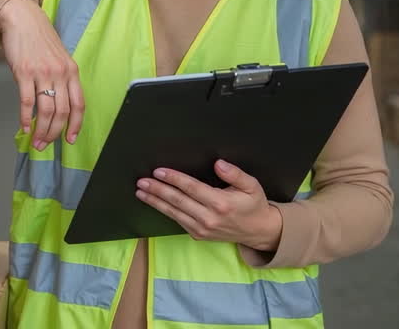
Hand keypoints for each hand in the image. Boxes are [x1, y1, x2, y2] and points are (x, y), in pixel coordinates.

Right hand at [0, 0, 84, 150]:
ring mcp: (42, 73)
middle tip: (46, 144)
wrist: (22, 19)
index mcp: (72, 71)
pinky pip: (26, 102)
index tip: (70, 139)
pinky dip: (25, 118)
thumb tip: (59, 106)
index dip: (75, 125)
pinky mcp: (24, 72)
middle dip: (54, 133)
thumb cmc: (40, 39)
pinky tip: (24, 127)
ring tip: (36, 141)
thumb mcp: (59, 58)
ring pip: (45, 110)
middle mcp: (60, 73)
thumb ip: (62, 79)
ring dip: (41, 130)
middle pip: (62, 112)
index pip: (79, 105)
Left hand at [136, 160, 282, 251]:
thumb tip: (218, 163)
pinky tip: (155, 202)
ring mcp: (202, 229)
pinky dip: (165, 211)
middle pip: (178, 201)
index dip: (174, 179)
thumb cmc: (253, 205)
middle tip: (142, 181)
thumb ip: (235, 174)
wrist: (257, 231)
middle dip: (158, 190)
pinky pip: (178, 221)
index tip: (159, 171)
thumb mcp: (252, 186)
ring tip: (141, 192)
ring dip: (156, 201)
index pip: (191, 188)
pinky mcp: (198, 235)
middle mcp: (209, 218)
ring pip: (174, 213)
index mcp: (221, 204)